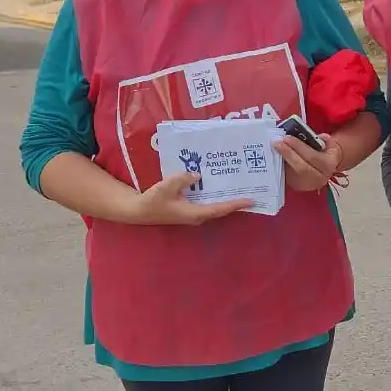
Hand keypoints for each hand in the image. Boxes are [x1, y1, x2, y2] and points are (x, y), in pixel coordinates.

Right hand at [128, 173, 252, 225]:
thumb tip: (198, 174)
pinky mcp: (190, 209)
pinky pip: (207, 203)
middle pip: (221, 209)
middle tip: (250, 190)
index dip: (235, 204)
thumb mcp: (167, 186)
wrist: (140, 211)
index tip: (250, 200)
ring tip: (239, 187)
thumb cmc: (153, 200)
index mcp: (195, 213)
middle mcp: (198, 215)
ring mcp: (194, 213)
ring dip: (227, 198)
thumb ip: (183, 179)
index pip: (220, 209)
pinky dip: (216, 196)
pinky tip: (219, 185)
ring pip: (215, 206)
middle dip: (235, 201)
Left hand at [275, 133, 343, 191]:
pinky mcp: (297, 187)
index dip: (299, 147)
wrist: (323, 170)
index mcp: (329, 164)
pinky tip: (274, 156)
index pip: (313, 157)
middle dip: (288, 154)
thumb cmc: (323, 154)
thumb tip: (322, 137)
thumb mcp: (328, 145)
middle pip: (302, 168)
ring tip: (274, 148)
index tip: (287, 138)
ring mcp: (308, 184)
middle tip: (277, 143)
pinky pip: (287, 177)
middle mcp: (320, 177)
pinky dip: (279, 166)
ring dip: (282, 160)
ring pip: (293, 174)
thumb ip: (324, 140)